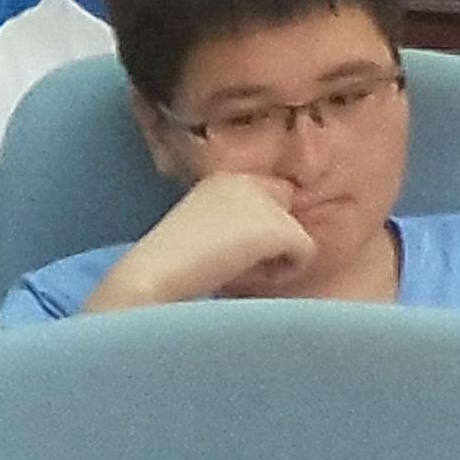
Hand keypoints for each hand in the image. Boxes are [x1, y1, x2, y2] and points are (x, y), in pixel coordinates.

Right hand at [105, 173, 314, 307]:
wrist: (154, 274)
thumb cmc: (163, 266)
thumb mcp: (194, 233)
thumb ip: (224, 226)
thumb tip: (250, 246)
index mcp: (220, 179)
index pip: (263, 193)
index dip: (259, 224)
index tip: (237, 250)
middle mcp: (245, 180)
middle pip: (285, 206)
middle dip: (274, 235)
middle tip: (244, 264)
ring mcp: (264, 202)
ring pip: (295, 232)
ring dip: (276, 257)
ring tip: (240, 274)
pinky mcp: (281, 227)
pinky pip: (304, 253)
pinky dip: (283, 272)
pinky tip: (250, 279)